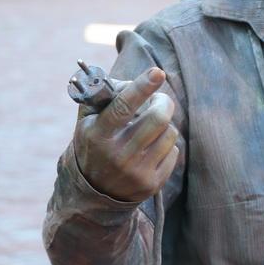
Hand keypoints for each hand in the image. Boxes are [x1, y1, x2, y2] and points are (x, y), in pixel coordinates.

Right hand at [73, 67, 179, 202]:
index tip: (157, 72)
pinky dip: (167, 145)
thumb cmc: (95, 144)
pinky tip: (152, 150)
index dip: (142, 87)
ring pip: (170, 133)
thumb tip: (133, 81)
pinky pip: (174, 152)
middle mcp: (117, 155)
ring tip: (151, 129)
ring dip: (165, 125)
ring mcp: (135, 172)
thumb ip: (105, 95)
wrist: (94, 192)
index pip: (122, 106)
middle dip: (164, 102)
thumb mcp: (89, 121)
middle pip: (157, 118)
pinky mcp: (151, 184)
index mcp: (98, 134)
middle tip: (159, 100)